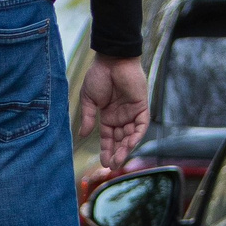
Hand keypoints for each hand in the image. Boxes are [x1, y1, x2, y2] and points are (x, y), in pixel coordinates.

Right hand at [79, 54, 149, 173]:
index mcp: (108, 116)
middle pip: (120, 140)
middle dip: (116, 153)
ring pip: (131, 135)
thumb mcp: (89, 100)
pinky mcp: (141, 107)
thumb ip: (87, 118)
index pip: (108, 138)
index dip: (106, 150)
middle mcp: (121, 116)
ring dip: (125, 148)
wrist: (112, 60)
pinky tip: (129, 145)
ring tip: (119, 159)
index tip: (103, 163)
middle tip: (111, 165)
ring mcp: (132, 112)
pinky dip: (136, 136)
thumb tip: (83, 135)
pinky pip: (141, 125)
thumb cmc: (98, 76)